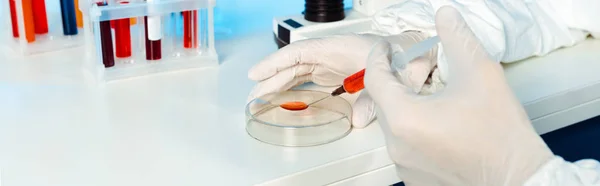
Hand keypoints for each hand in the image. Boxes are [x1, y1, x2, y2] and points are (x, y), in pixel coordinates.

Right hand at [248, 33, 436, 127]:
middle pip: (295, 64)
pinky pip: (310, 79)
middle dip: (273, 78)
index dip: (277, 62)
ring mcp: (334, 64)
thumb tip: (357, 120)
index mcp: (341, 48)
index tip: (258, 73)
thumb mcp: (391, 79)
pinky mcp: (337, 74)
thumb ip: (373, 100)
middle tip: (254, 95)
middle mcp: (333, 54)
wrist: (416, 55)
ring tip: (262, 98)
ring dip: (280, 84)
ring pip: (300, 72)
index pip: (301, 53)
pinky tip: (285, 98)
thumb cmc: (404, 57)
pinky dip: (295, 87)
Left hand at [364, 6, 553, 185]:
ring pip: (394, 127)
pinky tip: (437, 126)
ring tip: (431, 100)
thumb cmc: (501, 135)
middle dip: (395, 84)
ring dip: (406, 109)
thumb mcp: (481, 74)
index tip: (387, 49)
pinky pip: (405, 148)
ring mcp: (405, 166)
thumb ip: (458, 39)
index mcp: (405, 118)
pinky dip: (414, 133)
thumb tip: (446, 16)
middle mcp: (397, 145)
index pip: (375, 79)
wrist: (520, 180)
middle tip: (412, 71)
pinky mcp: (415, 180)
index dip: (379, 58)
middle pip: (384, 104)